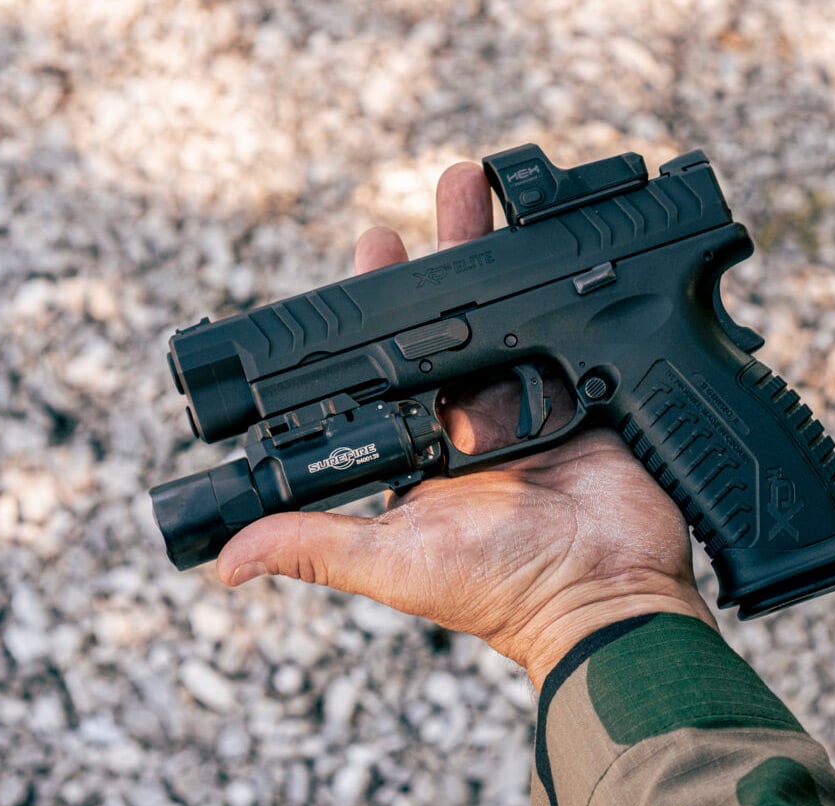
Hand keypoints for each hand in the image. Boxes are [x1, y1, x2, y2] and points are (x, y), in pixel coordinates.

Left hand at [216, 162, 714, 687]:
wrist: (608, 593)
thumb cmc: (503, 588)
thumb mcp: (400, 563)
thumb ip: (320, 547)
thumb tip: (225, 563)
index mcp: (423, 454)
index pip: (387, 366)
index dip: (374, 311)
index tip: (370, 251)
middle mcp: (473, 424)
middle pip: (447, 325)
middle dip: (432, 262)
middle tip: (417, 208)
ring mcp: (535, 404)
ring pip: (507, 311)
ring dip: (490, 251)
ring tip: (470, 182)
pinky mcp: (589, 395)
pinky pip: (572, 329)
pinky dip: (562, 283)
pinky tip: (546, 234)